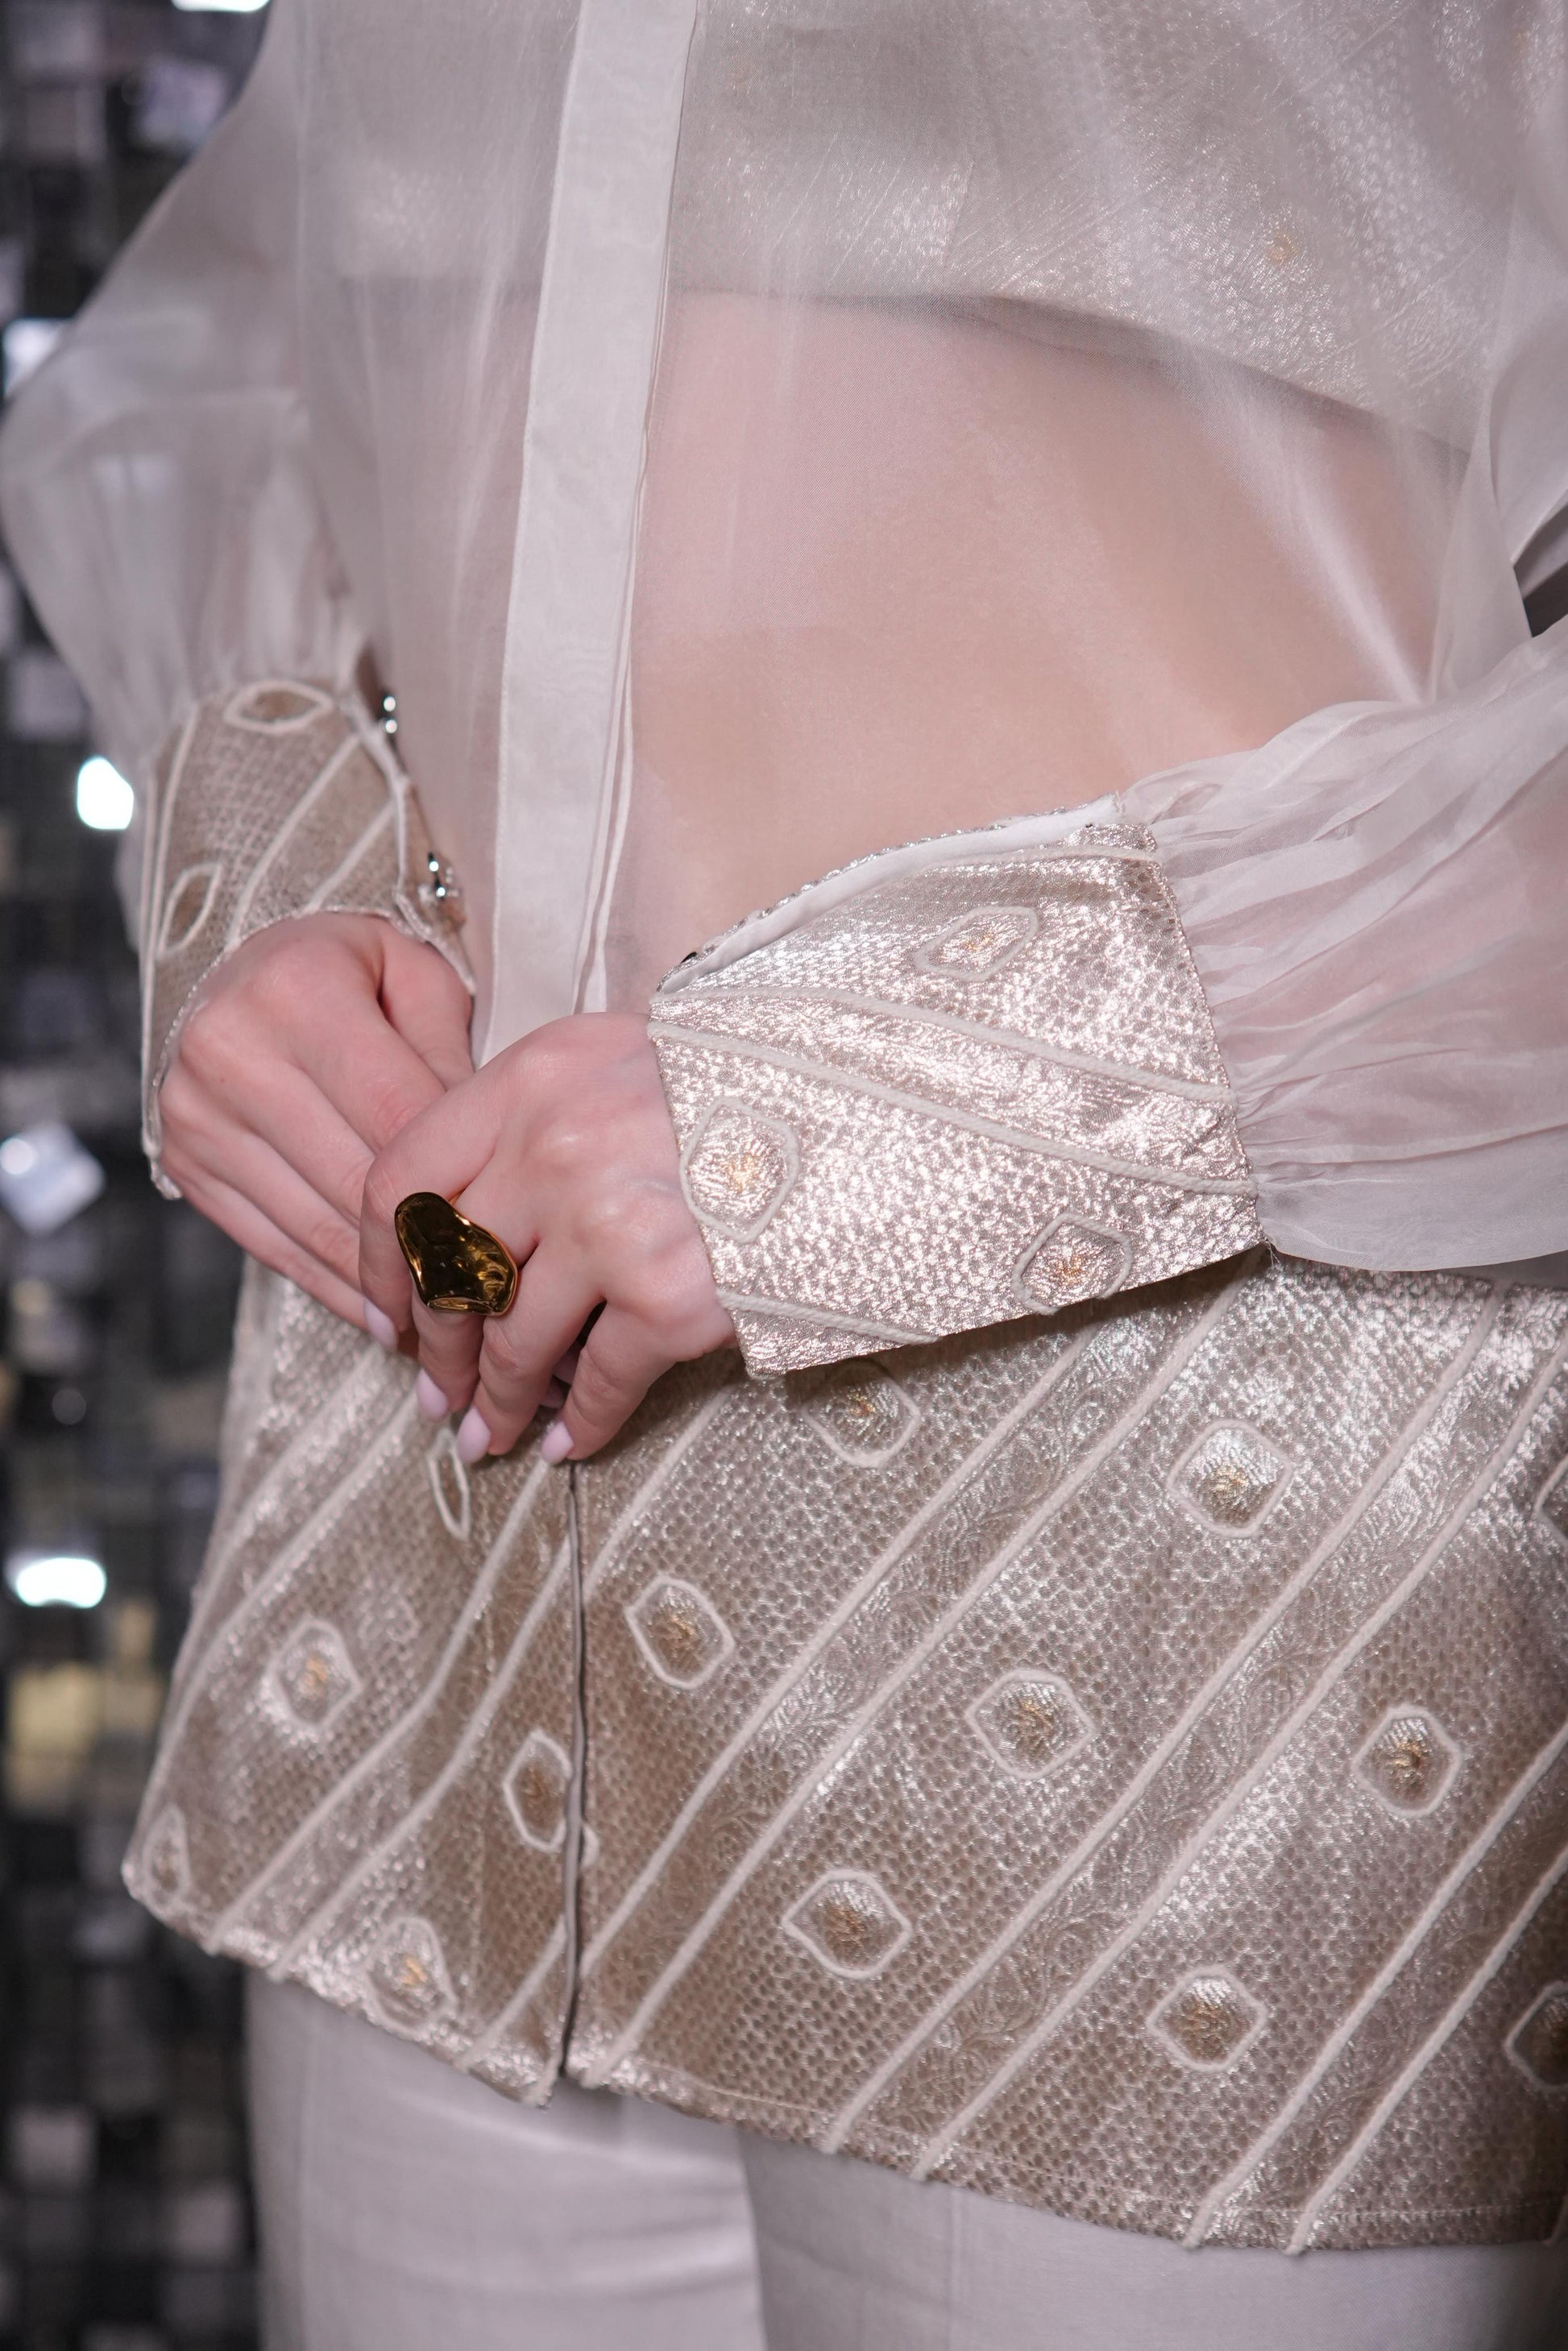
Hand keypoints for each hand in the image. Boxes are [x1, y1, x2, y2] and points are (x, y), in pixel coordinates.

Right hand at [159, 913, 472, 1327]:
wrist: (234, 973)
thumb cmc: (350, 973)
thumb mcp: (415, 978)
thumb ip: (451, 1055)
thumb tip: (479, 1162)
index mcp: (297, 991)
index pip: (397, 1113)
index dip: (461, 1174)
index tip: (519, 1223)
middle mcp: (231, 1053)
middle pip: (357, 1182)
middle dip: (434, 1245)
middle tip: (501, 1293)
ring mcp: (197, 1117)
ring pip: (318, 1229)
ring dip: (390, 1287)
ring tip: (455, 1318)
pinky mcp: (187, 1167)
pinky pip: (277, 1249)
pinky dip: (340, 1288)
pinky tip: (391, 1314)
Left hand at [359, 1013, 735, 1461]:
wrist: (864, 1116)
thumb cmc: (743, 1089)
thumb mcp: (622, 1064)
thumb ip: (539, 1120)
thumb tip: (469, 1223)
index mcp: (531, 1080)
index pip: (403, 1182)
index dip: (383, 1265)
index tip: (388, 1315)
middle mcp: (551, 1150)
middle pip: (449, 1275)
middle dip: (437, 1351)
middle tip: (435, 1396)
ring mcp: (608, 1227)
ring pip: (513, 1341)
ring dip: (494, 1402)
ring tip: (487, 1435)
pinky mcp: (670, 1297)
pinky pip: (597, 1383)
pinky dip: (578, 1426)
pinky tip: (566, 1446)